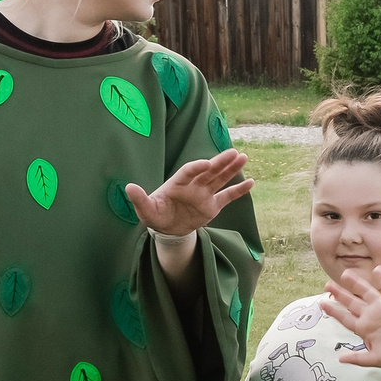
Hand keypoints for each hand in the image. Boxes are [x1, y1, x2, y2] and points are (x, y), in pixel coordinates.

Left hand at [128, 150, 252, 237]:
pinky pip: (227, 196)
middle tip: (233, 152)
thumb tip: (128, 187)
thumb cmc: (155, 215)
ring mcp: (204, 195)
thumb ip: (140, 199)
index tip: (206, 164)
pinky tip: (251, 182)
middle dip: (220, 162)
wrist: (167, 228)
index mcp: (177, 183)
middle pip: (208, 171)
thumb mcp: (145, 210)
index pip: (188, 172)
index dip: (196, 167)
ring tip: (243, 157)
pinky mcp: (212, 206)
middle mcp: (193, 186)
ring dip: (231, 169)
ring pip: (220, 179)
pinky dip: (239, 191)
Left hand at [320, 266, 380, 366]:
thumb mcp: (376, 359)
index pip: (345, 318)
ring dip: (357, 283)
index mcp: (364, 328)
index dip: (334, 311)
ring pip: (367, 292)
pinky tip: (377, 269)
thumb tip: (340, 360)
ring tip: (345, 274)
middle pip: (352, 302)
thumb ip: (358, 359)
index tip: (322, 303)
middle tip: (327, 285)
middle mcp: (371, 315)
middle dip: (340, 294)